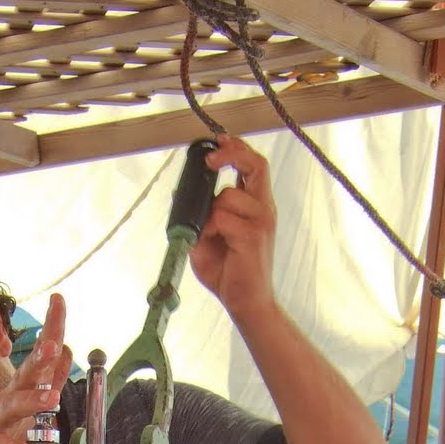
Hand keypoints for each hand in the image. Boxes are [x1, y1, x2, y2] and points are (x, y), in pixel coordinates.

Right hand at [0, 293, 72, 443]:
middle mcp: (7, 399)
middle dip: (39, 360)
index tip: (58, 299)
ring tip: (52, 400)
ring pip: (11, 407)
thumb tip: (67, 349)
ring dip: (31, 401)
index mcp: (20, 388)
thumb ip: (50, 379)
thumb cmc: (0, 431)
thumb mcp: (28, 403)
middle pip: (24, 375)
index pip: (39, 356)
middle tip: (54, 345)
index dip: (50, 328)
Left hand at [189, 136, 277, 324]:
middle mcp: (263, 209)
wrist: (246, 302)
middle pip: (256, 164)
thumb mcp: (207, 239)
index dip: (236, 148)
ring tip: (209, 236)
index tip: (218, 141)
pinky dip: (209, 229)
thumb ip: (200, 216)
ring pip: (228, 196)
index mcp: (256, 206)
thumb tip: (181, 195)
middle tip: (209, 161)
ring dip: (209, 213)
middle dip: (231, 154)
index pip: (254, 165)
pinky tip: (213, 244)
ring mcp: (261, 221)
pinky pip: (222, 218)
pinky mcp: (254, 236)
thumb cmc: (230, 273)